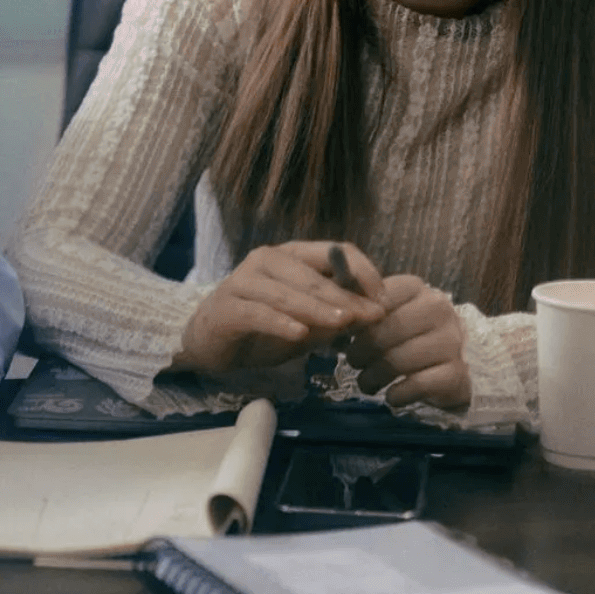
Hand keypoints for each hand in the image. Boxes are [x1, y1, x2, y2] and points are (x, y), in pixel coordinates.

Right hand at [176, 241, 385, 373]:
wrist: (209, 342)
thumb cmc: (262, 328)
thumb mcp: (307, 324)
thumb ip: (335, 318)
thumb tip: (373, 316)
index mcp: (293, 255)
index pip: (337, 251)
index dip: (365, 273)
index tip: (384, 301)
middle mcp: (268, 260)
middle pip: (315, 275)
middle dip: (347, 297)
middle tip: (373, 317)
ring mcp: (244, 280)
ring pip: (288, 293)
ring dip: (318, 308)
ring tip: (344, 324)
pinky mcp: (227, 307)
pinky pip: (258, 313)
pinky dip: (280, 323)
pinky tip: (299, 335)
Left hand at [346, 275, 470, 408]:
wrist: (450, 366)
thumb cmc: (409, 337)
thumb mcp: (388, 314)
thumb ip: (363, 308)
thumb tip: (333, 311)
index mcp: (417, 290)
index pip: (381, 297)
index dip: (358, 320)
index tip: (349, 335)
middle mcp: (438, 310)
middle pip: (388, 330)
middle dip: (362, 351)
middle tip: (354, 362)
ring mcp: (451, 341)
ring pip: (399, 360)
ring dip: (374, 376)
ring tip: (366, 382)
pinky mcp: (455, 372)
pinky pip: (418, 385)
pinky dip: (397, 394)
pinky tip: (391, 396)